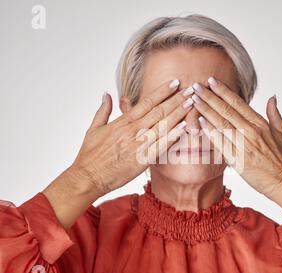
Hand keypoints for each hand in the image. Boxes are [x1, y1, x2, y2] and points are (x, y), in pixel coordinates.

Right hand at [43, 79, 193, 227]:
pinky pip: (160, 146)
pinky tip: (183, 128)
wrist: (87, 177)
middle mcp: (131, 131)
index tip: (174, 83)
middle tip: (190, 90)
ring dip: (178, 114)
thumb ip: (103, 110)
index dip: (162, 92)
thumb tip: (107, 94)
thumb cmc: (89, 154)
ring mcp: (137, 145)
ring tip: (191, 104)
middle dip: (175, 100)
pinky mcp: (141, 160)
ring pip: (161, 126)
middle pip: (158, 111)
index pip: (146, 102)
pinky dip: (172, 136)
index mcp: (122, 122)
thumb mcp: (93, 129)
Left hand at [192, 77, 281, 199]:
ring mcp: (244, 145)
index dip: (223, 91)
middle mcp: (252, 131)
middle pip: (226, 110)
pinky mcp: (238, 160)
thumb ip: (275, 114)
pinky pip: (221, 142)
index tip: (211, 82)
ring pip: (221, 123)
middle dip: (209, 96)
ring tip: (193, 100)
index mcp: (261, 124)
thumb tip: (272, 97)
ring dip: (206, 110)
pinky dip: (210, 131)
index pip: (238, 103)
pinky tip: (199, 122)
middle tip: (196, 86)